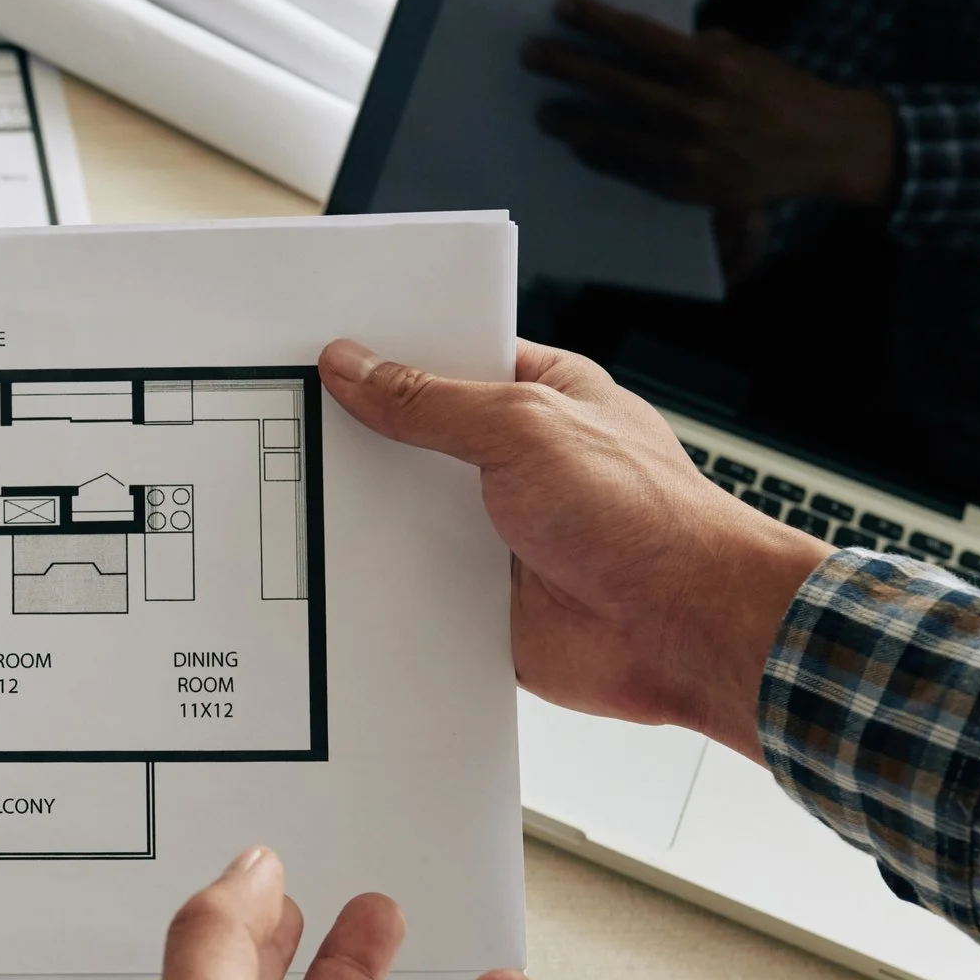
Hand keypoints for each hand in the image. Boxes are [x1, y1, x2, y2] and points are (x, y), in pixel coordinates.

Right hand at [319, 336, 827, 756]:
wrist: (683, 631)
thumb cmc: (646, 518)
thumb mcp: (525, 429)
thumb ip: (433, 401)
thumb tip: (359, 368)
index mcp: (541, 396)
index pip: (447, 357)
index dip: (388, 352)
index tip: (322, 348)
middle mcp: (517, 460)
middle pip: (415, 436)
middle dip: (364, 436)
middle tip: (296, 420)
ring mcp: (498, 529)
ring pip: (406, 512)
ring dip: (368, 513)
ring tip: (300, 495)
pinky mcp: (482, 594)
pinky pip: (412, 581)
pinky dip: (380, 580)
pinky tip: (337, 569)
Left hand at [524, 0, 897, 210]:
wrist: (821, 148)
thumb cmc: (780, 93)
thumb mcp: (746, 57)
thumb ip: (695, 50)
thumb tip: (640, 47)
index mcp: (712, 68)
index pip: (640, 38)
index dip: (597, 22)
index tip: (563, 9)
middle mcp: (696, 111)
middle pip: (615, 85)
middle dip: (567, 67)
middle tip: (531, 55)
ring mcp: (687, 154)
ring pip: (611, 135)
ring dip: (570, 121)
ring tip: (543, 112)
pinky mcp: (682, 188)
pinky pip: (626, 170)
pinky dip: (598, 156)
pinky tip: (578, 145)